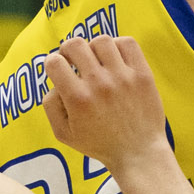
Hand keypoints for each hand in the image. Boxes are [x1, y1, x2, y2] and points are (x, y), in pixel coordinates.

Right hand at [42, 36, 169, 171]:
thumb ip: (50, 106)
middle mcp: (99, 84)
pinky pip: (128, 43)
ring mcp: (123, 77)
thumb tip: (54, 82)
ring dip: (92, 47)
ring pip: (101, 41)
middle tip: (72, 59)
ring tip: (95, 59)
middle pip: (75, 44)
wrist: (138, 153)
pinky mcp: (142, 74)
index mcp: (78, 99)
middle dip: (67, 49)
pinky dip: (117, 45)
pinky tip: (114, 58)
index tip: (57, 68)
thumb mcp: (64, 134)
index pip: (54, 62)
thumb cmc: (99, 144)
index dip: (51, 62)